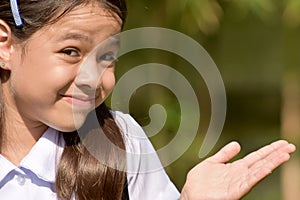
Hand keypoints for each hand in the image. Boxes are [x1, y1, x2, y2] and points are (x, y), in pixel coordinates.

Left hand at [180, 140, 295, 199]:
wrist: (191, 196)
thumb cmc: (199, 184)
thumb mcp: (212, 163)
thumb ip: (224, 154)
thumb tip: (237, 144)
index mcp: (235, 168)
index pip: (255, 157)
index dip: (268, 150)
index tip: (280, 143)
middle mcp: (240, 175)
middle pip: (261, 162)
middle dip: (275, 154)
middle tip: (290, 145)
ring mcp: (239, 182)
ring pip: (260, 170)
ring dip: (273, 161)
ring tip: (286, 153)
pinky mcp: (235, 190)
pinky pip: (250, 180)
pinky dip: (260, 173)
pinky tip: (269, 166)